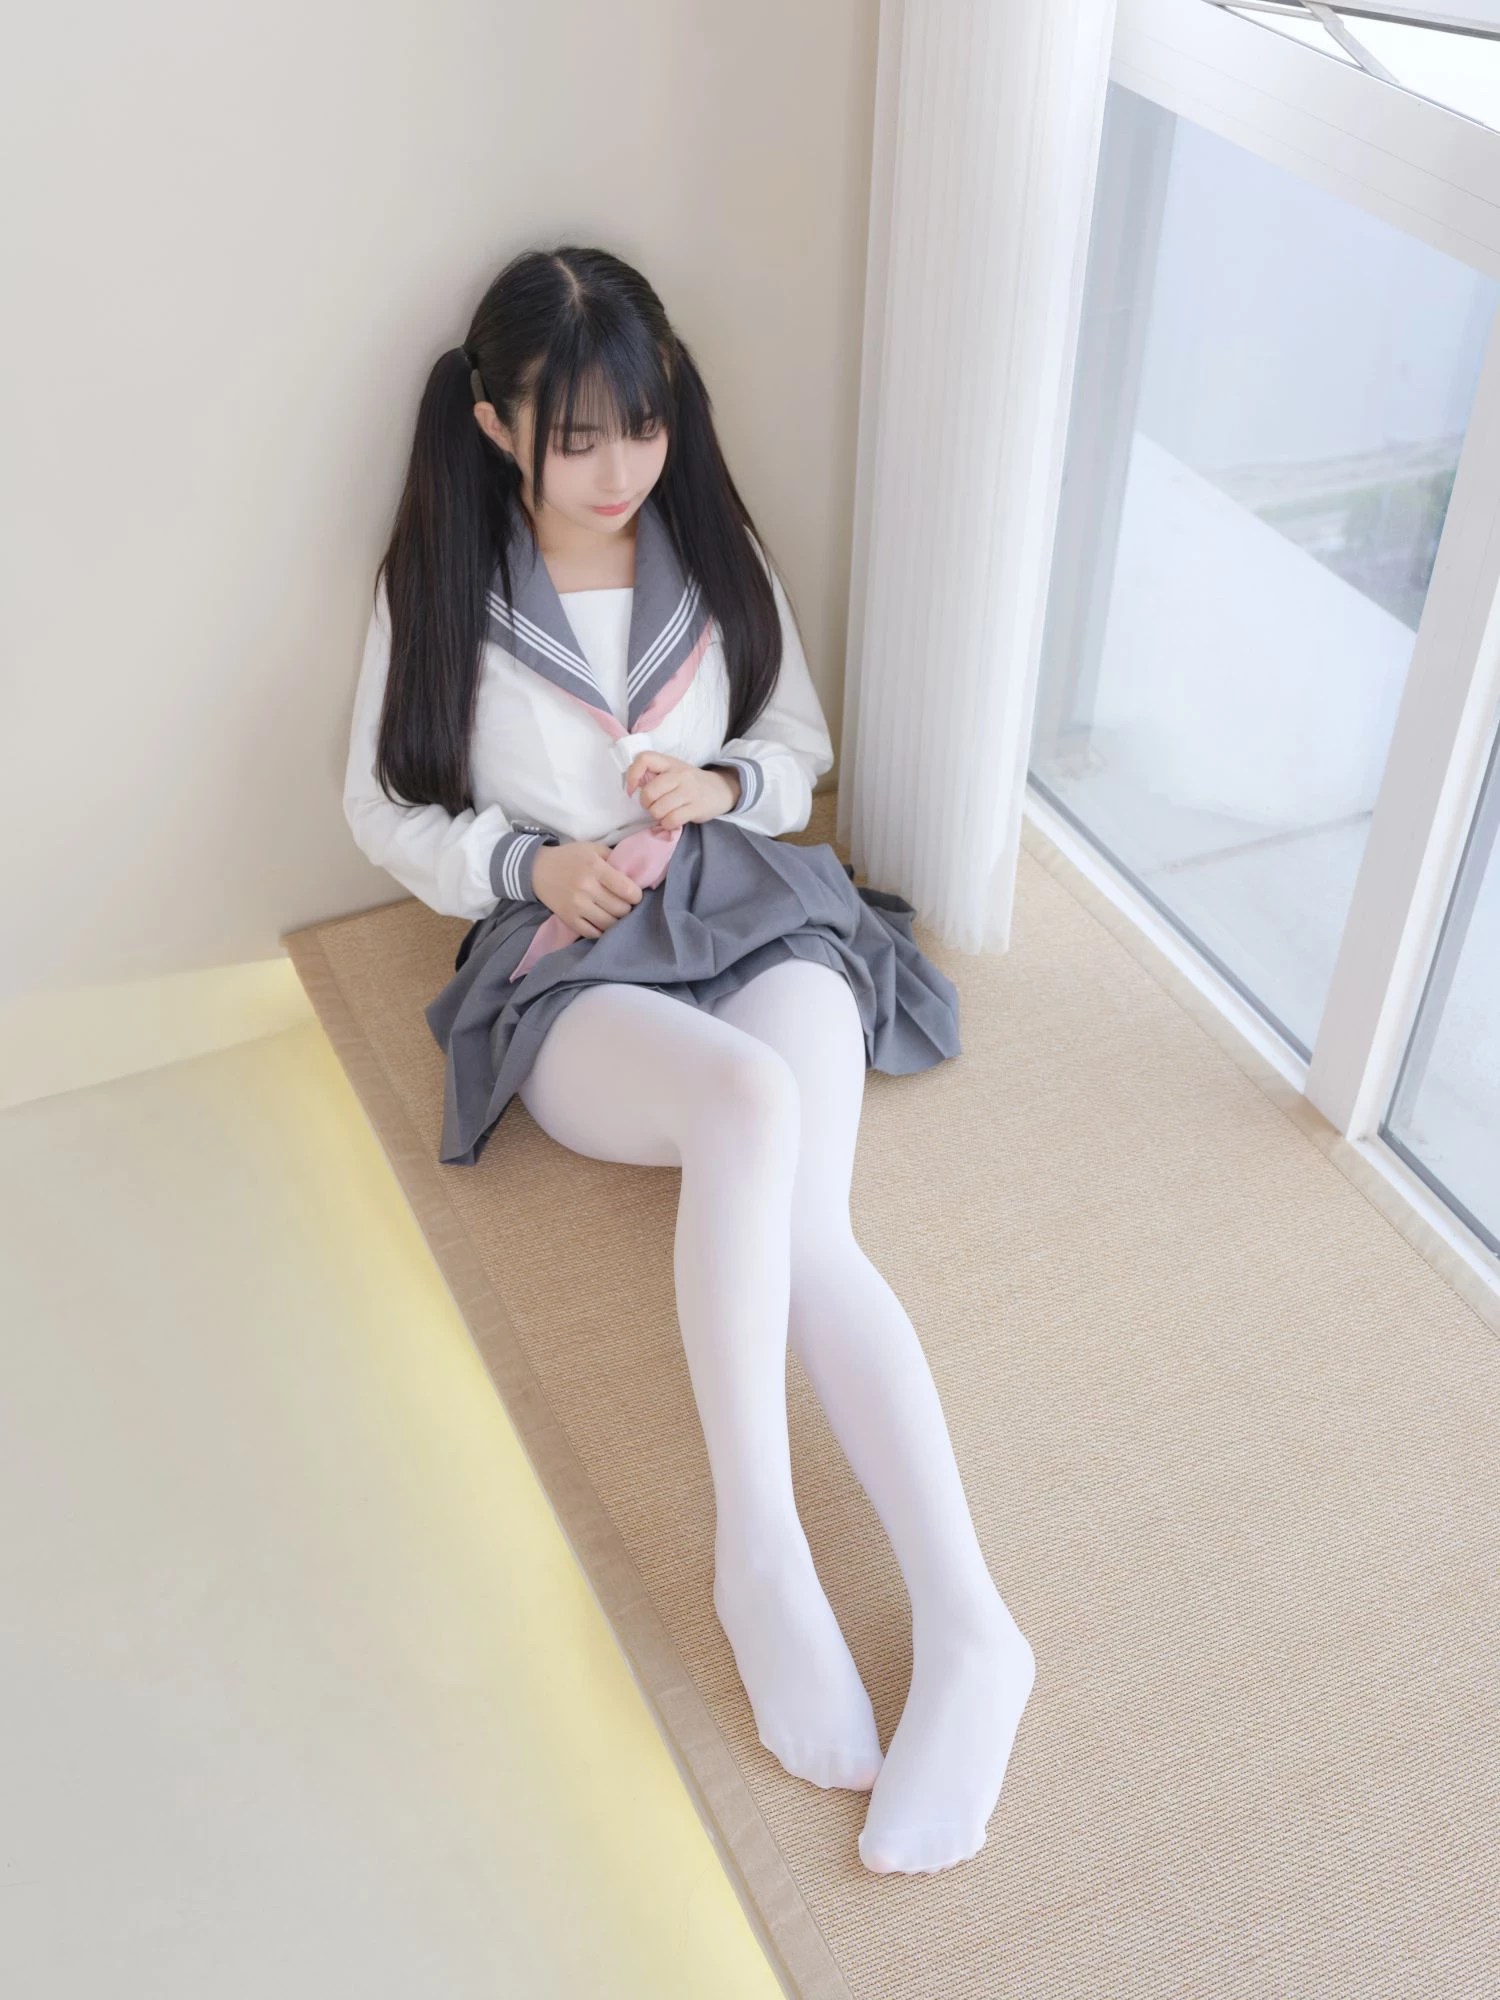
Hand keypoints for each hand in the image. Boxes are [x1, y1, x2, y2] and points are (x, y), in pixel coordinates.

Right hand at [531, 840, 644, 939]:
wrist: (537, 869)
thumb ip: (615, 859)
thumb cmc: (570, 858)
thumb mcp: (593, 849)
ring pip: (609, 924)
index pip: (627, 890)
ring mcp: (576, 906)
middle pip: (621, 909)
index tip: (634, 894)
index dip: (636, 895)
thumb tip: (637, 876)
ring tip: (613, 912)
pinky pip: (593, 933)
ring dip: (616, 920)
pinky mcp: (568, 919)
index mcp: (595, 868)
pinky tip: (601, 921)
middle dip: (627, 907)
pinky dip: (601, 930)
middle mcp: (586, 888)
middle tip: (623, 903)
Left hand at [623, 750, 739, 827]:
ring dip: (657, 815)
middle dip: (646, 804)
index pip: (644, 759)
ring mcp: (689, 791)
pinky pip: (671, 820)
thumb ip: (654, 774)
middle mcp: (680, 775)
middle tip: (652, 805)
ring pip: (659, 809)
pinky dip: (667, 824)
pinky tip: (672, 820)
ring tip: (664, 813)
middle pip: (649, 792)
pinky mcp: (696, 808)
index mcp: (670, 763)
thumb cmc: (689, 782)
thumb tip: (632, 786)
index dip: (632, 775)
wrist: (720, 789)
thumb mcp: (673, 771)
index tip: (632, 789)